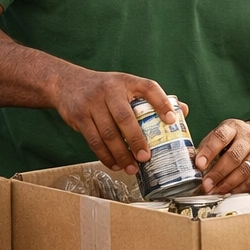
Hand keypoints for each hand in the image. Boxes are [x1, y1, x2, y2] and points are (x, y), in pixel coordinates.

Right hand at [53, 68, 173, 174]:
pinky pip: (93, 141)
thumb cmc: (105, 89)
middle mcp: (110, 90)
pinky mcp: (79, 117)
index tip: (172, 120)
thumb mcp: (127, 86)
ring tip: (132, 168)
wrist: (67, 83)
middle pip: (125, 117)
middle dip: (136, 139)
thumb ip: (152, 98)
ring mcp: (92, 103)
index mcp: (126, 81)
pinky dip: (105, 156)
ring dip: (121, 154)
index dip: (161, 103)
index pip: (148, 87)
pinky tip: (115, 165)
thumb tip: (182, 111)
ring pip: (108, 133)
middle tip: (147, 157)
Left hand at [195, 118, 249, 193]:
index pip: (221, 137)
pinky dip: (237, 189)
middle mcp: (249, 139)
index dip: (209, 151)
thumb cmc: (236, 138)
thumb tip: (191, 163)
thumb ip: (207, 146)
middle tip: (206, 184)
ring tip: (214, 191)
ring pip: (243, 171)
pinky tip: (227, 192)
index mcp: (234, 128)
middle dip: (218, 173)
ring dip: (226, 184)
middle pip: (234, 157)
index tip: (199, 164)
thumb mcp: (221, 134)